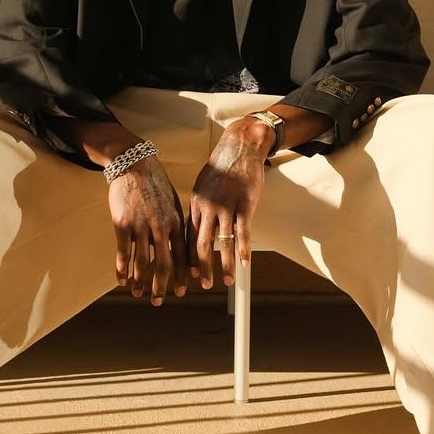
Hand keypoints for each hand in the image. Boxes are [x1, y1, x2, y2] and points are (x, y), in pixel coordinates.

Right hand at [108, 155, 187, 305]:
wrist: (134, 164)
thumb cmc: (155, 183)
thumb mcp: (172, 202)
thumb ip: (174, 225)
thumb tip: (177, 247)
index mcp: (175, 222)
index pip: (182, 255)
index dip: (182, 275)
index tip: (181, 290)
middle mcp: (160, 227)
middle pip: (163, 264)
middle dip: (162, 286)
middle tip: (158, 301)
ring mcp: (141, 226)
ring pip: (142, 262)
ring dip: (140, 281)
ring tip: (138, 293)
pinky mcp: (122, 224)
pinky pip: (123, 253)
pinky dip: (122, 269)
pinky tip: (121, 280)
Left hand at [188, 120, 270, 288]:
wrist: (239, 148)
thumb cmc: (221, 169)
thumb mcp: (202, 187)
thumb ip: (199, 208)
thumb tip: (195, 228)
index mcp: (196, 205)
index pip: (188, 238)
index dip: (188, 259)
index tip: (189, 275)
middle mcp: (207, 209)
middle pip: (201, 245)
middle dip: (202, 268)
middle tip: (204, 285)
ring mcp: (226, 208)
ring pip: (222, 243)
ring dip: (223, 265)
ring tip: (226, 280)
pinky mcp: (244, 206)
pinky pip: (243, 233)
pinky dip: (243, 251)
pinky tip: (245, 264)